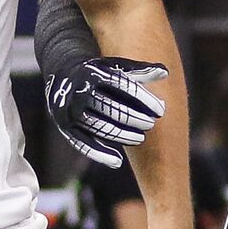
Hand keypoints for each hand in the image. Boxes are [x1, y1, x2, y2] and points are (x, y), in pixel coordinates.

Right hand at [44, 55, 165, 167]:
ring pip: (100, 128)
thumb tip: (164, 72)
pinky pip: (83, 144)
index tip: (160, 109)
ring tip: (140, 138)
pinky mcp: (66, 127)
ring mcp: (70, 111)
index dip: (143, 98)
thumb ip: (138, 70)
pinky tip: (117, 162)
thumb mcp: (114, 66)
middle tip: (150, 124)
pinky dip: (100, 154)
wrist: (62, 76)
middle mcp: (79, 91)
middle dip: (134, 118)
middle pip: (112, 109)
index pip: (123, 85)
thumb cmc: (97, 72)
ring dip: (122, 136)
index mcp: (93, 72)